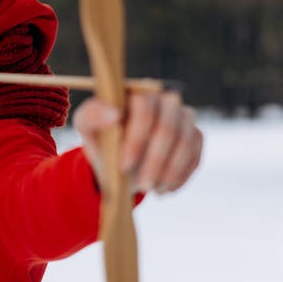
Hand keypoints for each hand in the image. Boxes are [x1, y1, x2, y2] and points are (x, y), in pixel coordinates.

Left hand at [72, 92, 202, 194]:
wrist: (119, 161)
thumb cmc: (102, 138)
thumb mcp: (87, 126)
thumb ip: (92, 115)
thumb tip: (114, 114)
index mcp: (139, 92)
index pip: (145, 108)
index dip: (137, 138)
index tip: (124, 164)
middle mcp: (165, 100)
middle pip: (168, 127)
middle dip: (155, 160)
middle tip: (142, 185)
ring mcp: (184, 118)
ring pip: (185, 143)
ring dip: (169, 171)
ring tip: (151, 188)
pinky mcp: (195, 137)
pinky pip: (195, 156)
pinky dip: (180, 176)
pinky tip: (163, 189)